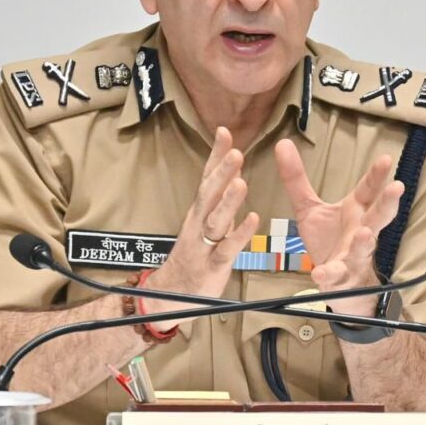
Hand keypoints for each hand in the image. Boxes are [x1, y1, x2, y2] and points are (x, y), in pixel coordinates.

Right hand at [142, 127, 258, 328]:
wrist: (173, 293)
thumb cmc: (195, 252)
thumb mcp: (206, 221)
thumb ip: (219, 197)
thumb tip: (231, 169)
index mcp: (199, 211)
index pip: (207, 178)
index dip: (215, 156)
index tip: (224, 131)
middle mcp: (198, 223)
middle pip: (209, 195)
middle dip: (221, 173)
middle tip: (236, 153)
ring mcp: (203, 245)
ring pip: (216, 220)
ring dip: (228, 202)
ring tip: (241, 182)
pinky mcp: (212, 266)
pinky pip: (226, 249)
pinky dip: (239, 235)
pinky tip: (252, 220)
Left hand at [274, 139, 403, 315]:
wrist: (336, 281)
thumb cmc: (329, 239)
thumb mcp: (309, 207)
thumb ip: (296, 179)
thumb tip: (283, 143)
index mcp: (356, 211)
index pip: (368, 190)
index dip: (377, 176)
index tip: (385, 158)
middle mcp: (361, 231)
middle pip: (378, 216)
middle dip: (387, 203)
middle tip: (397, 187)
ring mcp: (354, 256)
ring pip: (364, 247)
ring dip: (365, 241)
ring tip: (365, 232)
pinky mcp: (341, 277)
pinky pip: (336, 275)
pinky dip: (329, 275)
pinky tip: (320, 274)